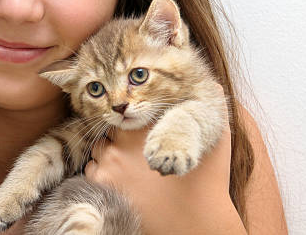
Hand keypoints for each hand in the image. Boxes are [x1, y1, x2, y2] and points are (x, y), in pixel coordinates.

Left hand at [84, 92, 245, 233]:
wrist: (197, 223)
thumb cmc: (206, 182)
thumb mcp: (214, 138)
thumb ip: (212, 105)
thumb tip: (212, 83)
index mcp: (143, 129)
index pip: (124, 115)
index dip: (133, 121)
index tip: (141, 133)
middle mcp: (120, 145)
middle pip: (108, 131)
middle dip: (119, 138)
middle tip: (135, 151)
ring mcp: (108, 167)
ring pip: (98, 150)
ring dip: (109, 154)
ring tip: (129, 167)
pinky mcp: (103, 187)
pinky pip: (91, 171)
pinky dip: (101, 172)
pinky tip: (121, 180)